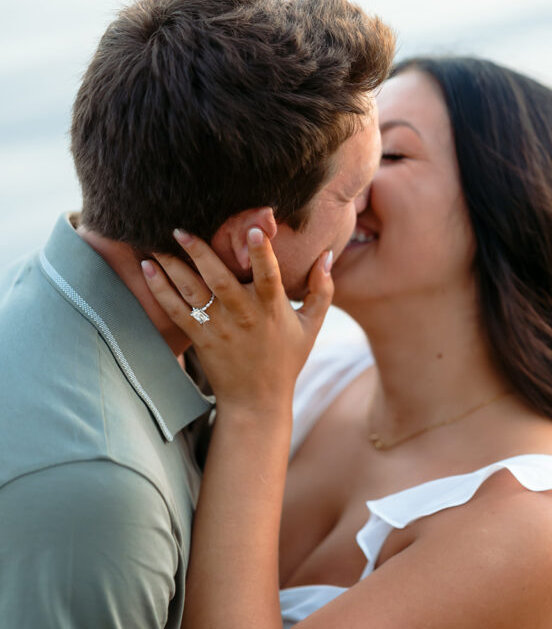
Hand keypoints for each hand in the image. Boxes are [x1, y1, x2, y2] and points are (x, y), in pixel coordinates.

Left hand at [142, 227, 333, 410]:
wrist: (257, 400)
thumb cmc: (286, 359)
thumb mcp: (312, 325)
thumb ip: (322, 289)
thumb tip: (328, 254)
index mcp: (272, 308)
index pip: (269, 276)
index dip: (262, 253)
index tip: (253, 230)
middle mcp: (244, 315)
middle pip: (221, 280)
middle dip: (200, 252)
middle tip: (181, 228)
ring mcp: (219, 327)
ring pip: (194, 292)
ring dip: (173, 266)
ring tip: (156, 242)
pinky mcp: (200, 338)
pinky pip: (177, 311)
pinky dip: (161, 290)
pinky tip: (148, 268)